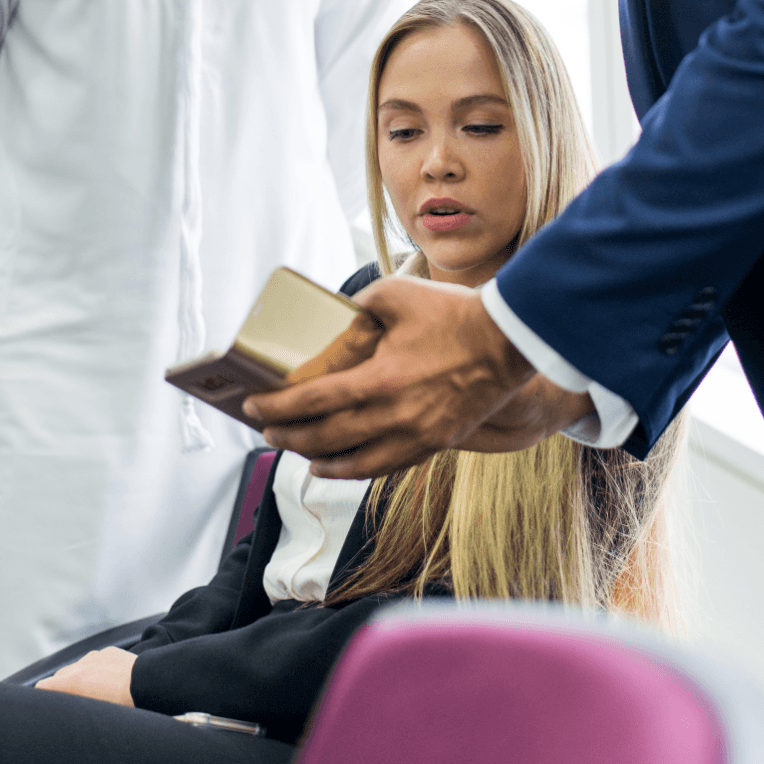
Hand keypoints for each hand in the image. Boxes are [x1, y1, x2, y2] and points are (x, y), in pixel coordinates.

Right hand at [35, 647, 136, 704]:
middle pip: (60, 676)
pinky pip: (96, 661)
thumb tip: (63, 708)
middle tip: (74, 703)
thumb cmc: (119, 705)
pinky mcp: (108, 652)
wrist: (146, 683)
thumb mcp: (91, 711)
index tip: (48, 706)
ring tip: (96, 693)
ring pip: (79, 667)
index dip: (44, 697)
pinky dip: (98, 670)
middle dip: (63, 688)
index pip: (43, 686)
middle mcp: (79, 665)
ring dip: (81, 678)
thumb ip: (72, 705)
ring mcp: (95, 656)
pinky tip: (111, 682)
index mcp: (71, 681)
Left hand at [244, 276, 588, 476]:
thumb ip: (360, 306)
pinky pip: (385, 466)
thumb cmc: (454, 314)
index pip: (314, 401)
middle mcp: (394, 417)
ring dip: (317, 458)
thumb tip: (338, 320)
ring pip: (354, 462)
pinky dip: (355, 469)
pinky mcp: (435, 443)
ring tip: (297, 451)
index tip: (253, 405)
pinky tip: (339, 465)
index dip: (279, 406)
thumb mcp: (397, 294)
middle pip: (326, 437)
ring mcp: (416, 436)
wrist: (509, 342)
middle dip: (288, 435)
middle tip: (265, 430)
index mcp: (380, 380)